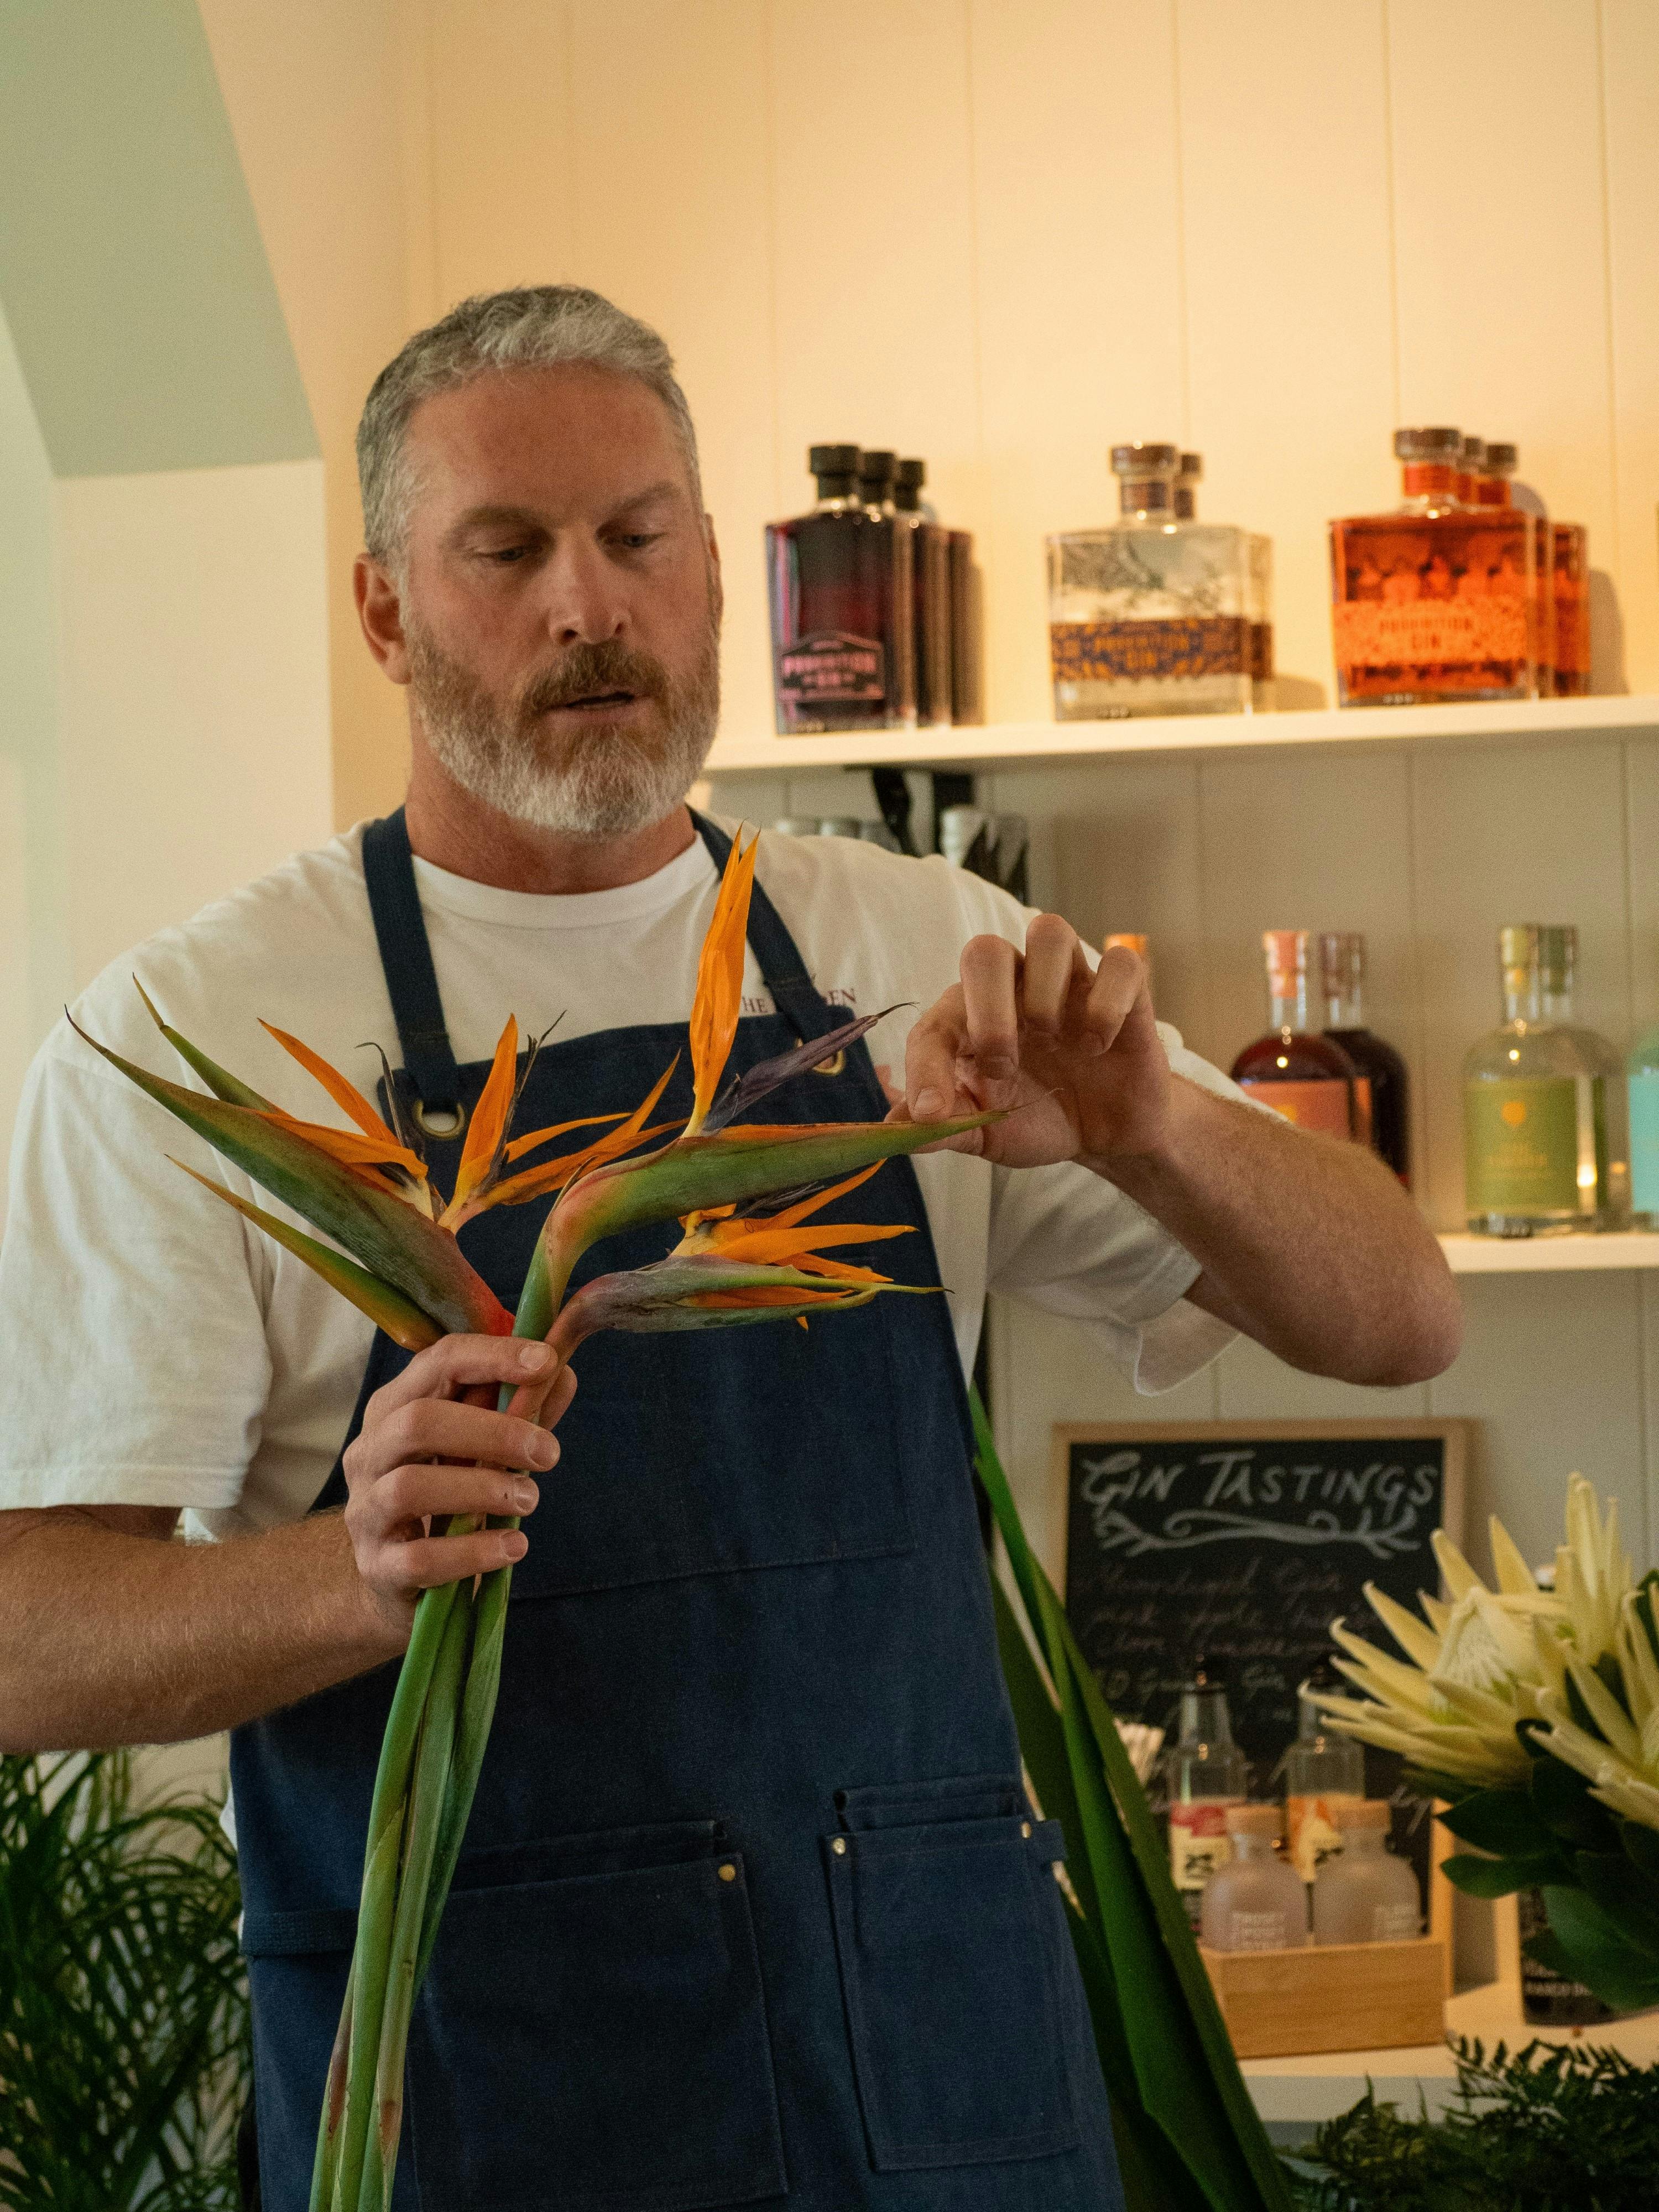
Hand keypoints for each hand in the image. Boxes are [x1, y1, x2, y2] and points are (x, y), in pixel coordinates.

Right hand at [342, 1335, 575, 1640]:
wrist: (397, 1579)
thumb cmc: (446, 1497)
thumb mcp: (480, 1449)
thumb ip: (519, 1413)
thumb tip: (564, 1375)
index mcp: (394, 1409)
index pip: (437, 1363)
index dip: (493, 1357)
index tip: (547, 1362)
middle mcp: (369, 1453)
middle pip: (418, 1422)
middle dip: (493, 1432)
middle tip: (548, 1452)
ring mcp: (366, 1511)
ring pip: (411, 1487)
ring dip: (483, 1490)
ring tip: (529, 1499)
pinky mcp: (377, 1568)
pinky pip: (420, 1558)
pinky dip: (473, 1551)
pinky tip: (513, 1547)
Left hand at [894, 915, 1169, 1168]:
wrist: (1104, 1136)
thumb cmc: (1038, 1120)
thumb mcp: (987, 1134)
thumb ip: (944, 1129)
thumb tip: (895, 1128)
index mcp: (972, 1020)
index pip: (935, 1022)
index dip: (926, 1066)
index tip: (932, 1112)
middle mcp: (1016, 988)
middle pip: (985, 951)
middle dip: (988, 1009)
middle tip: (1003, 1065)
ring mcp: (1069, 983)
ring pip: (1049, 931)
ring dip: (1046, 989)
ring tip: (1057, 1041)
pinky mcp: (1123, 991)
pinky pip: (1119, 963)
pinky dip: (1108, 1002)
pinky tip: (1099, 1045)